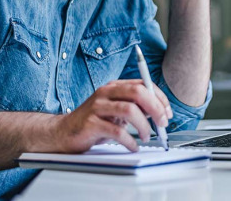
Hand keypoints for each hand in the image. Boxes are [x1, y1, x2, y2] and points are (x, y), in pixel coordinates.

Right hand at [53, 79, 172, 152]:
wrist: (63, 133)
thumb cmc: (94, 122)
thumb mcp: (116, 110)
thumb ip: (134, 107)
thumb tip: (159, 112)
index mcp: (114, 86)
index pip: (143, 84)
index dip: (159, 98)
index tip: (168, 113)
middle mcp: (106, 92)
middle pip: (138, 93)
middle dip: (155, 108)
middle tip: (162, 123)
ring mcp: (97, 107)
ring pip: (129, 110)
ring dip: (144, 126)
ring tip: (147, 137)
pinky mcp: (91, 123)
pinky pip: (117, 131)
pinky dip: (130, 140)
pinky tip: (133, 146)